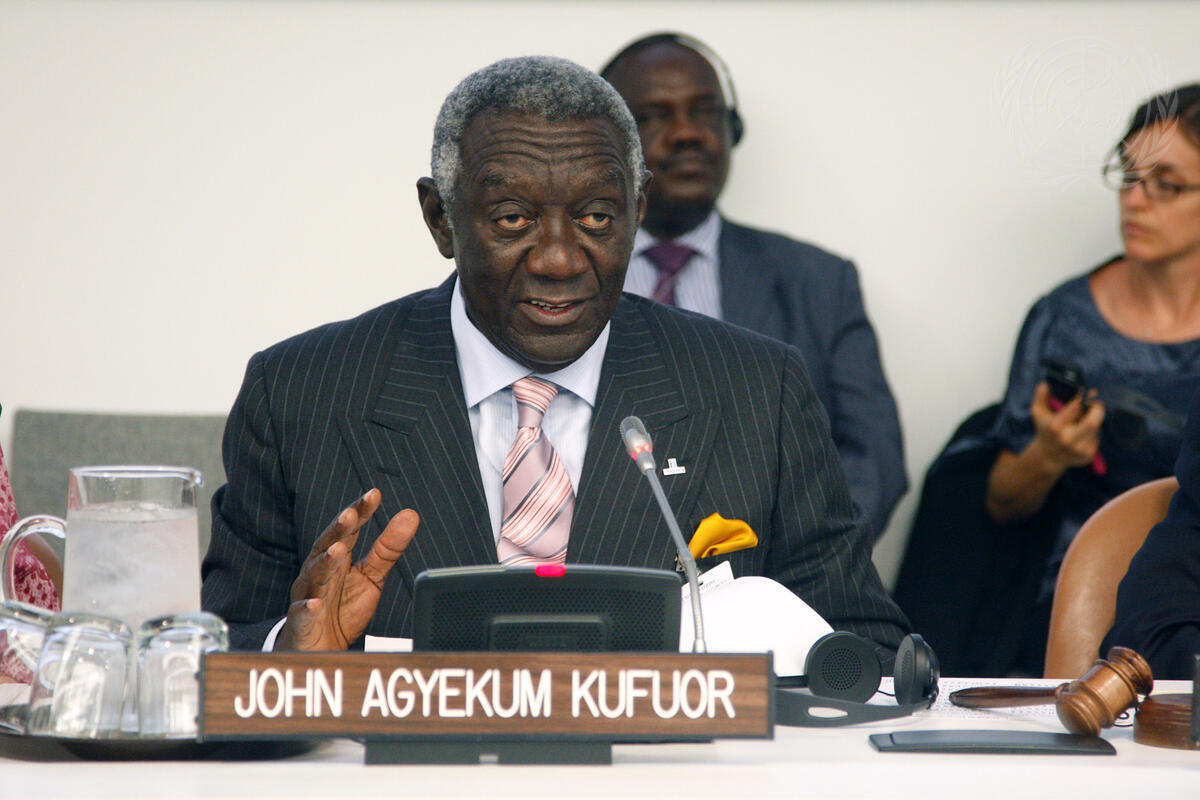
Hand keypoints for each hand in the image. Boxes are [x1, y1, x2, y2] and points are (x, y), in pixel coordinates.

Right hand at [276, 489, 418, 650]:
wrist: (319, 648)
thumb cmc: (342, 609)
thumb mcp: (371, 576)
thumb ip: (387, 548)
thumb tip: (410, 515)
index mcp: (336, 558)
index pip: (348, 530)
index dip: (360, 512)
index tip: (374, 494)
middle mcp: (319, 571)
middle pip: (327, 545)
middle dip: (338, 530)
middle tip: (351, 514)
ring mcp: (308, 595)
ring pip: (314, 575)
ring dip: (325, 562)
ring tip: (338, 549)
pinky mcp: (302, 622)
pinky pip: (302, 613)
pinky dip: (307, 607)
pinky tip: (315, 603)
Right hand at [1029, 381, 1105, 470]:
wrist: (1047, 456)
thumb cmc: (1045, 429)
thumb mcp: (1038, 412)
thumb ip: (1041, 396)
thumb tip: (1045, 384)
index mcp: (1055, 426)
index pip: (1076, 408)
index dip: (1085, 398)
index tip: (1089, 392)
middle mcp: (1067, 439)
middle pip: (1093, 422)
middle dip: (1098, 409)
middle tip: (1097, 401)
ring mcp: (1078, 449)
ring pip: (1097, 428)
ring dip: (1094, 420)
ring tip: (1085, 418)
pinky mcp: (1087, 455)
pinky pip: (1097, 437)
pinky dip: (1094, 431)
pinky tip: (1085, 430)